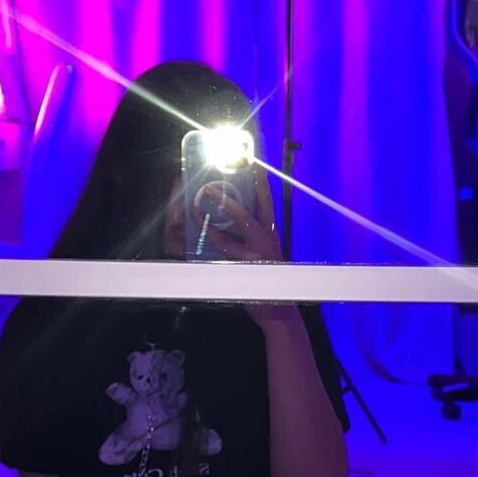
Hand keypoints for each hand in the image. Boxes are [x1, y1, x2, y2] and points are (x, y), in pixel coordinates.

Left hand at [197, 166, 299, 330]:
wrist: (278, 315)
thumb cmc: (269, 284)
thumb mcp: (265, 255)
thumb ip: (254, 237)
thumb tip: (232, 218)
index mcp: (272, 233)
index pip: (268, 200)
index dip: (261, 181)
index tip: (253, 161)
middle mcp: (270, 239)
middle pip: (263, 202)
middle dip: (251, 182)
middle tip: (236, 165)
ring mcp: (260, 252)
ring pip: (244, 220)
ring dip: (225, 204)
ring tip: (206, 191)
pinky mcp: (247, 266)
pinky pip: (227, 246)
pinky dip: (213, 233)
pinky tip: (199, 222)